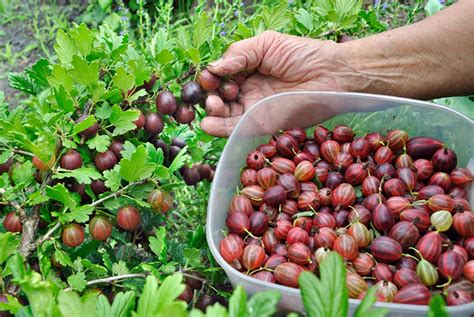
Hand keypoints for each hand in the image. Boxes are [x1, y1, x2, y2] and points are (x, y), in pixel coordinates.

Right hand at [200, 31, 346, 136]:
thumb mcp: (267, 44)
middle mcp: (246, 89)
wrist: (331, 75)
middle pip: (217, 95)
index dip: (210, 76)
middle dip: (209, 94)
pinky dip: (218, 129)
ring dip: (211, 110)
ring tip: (214, 104)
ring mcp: (253, 108)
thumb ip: (239, 53)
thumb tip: (213, 67)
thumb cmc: (303, 55)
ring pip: (222, 113)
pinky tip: (208, 124)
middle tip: (215, 92)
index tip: (210, 77)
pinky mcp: (260, 124)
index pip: (219, 75)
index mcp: (246, 69)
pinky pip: (235, 129)